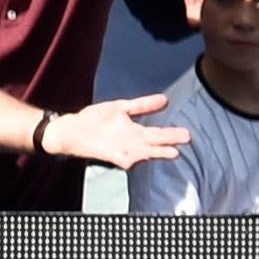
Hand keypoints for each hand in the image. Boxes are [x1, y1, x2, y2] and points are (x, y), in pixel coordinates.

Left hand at [45, 94, 188, 169]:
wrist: (71, 129)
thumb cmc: (94, 119)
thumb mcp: (120, 107)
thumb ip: (142, 104)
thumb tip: (164, 99)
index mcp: (134, 131)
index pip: (157, 133)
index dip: (171, 134)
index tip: (187, 133)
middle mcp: (132, 142)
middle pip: (154, 141)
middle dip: (169, 140)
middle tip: (186, 138)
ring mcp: (123, 149)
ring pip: (145, 151)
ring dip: (157, 152)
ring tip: (172, 152)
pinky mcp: (111, 155)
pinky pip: (125, 159)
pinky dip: (134, 158)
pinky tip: (143, 156)